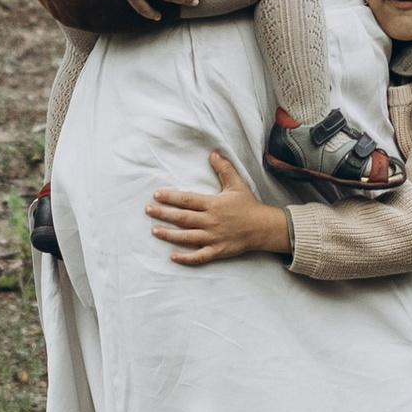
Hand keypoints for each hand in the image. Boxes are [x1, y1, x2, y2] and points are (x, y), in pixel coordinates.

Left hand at [146, 151, 292, 266]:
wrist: (263, 227)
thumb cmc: (248, 205)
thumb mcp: (237, 184)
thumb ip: (224, 169)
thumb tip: (213, 153)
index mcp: (213, 204)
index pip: (187, 200)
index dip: (170, 197)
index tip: (156, 195)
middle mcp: (211, 221)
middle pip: (183, 218)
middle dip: (164, 214)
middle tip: (148, 210)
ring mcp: (213, 237)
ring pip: (187, 237)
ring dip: (169, 234)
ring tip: (155, 230)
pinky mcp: (217, 250)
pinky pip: (199, 256)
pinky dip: (186, 258)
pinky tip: (173, 256)